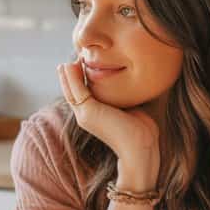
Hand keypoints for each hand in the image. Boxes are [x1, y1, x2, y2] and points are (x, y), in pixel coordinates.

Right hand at [57, 60, 159, 174]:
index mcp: (94, 117)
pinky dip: (72, 77)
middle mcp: (85, 116)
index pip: (81, 96)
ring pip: (71, 91)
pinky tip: (71, 64)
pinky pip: (76, 89)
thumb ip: (124, 99)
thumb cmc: (141, 132)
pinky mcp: (88, 111)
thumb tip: (132, 85)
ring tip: (68, 61)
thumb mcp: (130, 109)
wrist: (140, 148)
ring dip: (67, 75)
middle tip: (70, 61)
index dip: (79, 82)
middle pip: (71, 93)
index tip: (81, 66)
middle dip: (69, 77)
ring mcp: (84, 115)